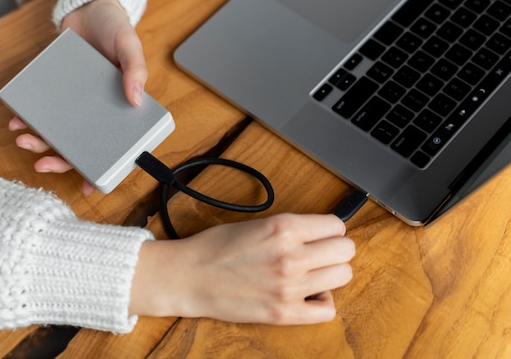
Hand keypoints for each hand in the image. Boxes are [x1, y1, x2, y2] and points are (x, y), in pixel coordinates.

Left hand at [9, 0, 145, 194]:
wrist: (89, 6)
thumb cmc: (116, 29)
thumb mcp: (130, 46)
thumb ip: (135, 70)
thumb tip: (136, 99)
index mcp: (117, 109)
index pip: (109, 145)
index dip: (99, 168)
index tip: (88, 187)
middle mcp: (93, 111)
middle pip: (78, 145)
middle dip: (59, 161)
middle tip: (43, 164)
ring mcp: (71, 102)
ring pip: (56, 132)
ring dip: (39, 142)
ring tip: (24, 141)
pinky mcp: (52, 89)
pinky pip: (39, 109)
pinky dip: (27, 117)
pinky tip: (16, 120)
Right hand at [130, 213, 354, 324]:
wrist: (189, 276)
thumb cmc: (215, 248)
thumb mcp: (256, 223)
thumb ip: (290, 228)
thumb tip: (319, 233)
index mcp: (284, 228)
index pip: (336, 225)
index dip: (329, 229)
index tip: (323, 234)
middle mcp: (291, 256)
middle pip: (346, 250)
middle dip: (335, 249)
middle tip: (320, 252)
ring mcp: (290, 287)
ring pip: (342, 276)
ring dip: (331, 273)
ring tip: (312, 272)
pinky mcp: (284, 313)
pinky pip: (327, 310)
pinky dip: (322, 302)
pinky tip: (307, 294)